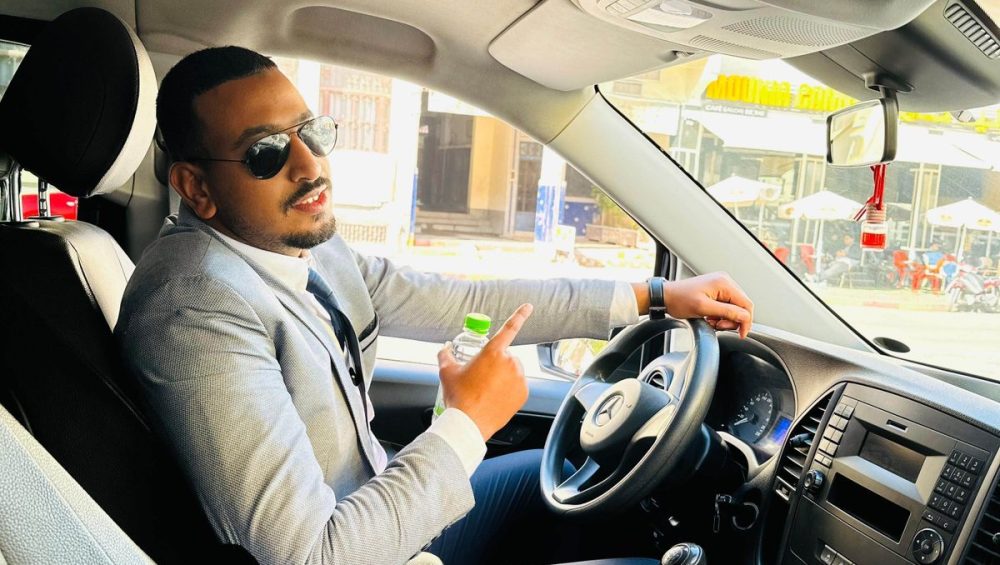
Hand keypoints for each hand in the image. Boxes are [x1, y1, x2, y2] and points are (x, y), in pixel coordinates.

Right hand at [437, 304, 533, 440]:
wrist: (469, 423)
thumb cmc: (459, 397)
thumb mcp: (447, 372)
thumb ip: (445, 355)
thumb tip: (443, 349)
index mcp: (492, 352)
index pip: (509, 328)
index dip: (519, 315)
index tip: (528, 306)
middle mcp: (509, 362)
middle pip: (504, 356)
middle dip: (495, 364)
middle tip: (481, 378)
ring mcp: (519, 378)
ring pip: (512, 370)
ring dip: (503, 376)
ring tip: (487, 390)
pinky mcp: (523, 393)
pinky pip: (517, 385)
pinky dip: (509, 389)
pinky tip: (495, 397)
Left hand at [661, 272, 753, 338]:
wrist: (665, 296)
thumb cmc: (679, 300)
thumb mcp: (703, 308)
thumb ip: (726, 312)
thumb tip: (745, 317)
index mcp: (724, 283)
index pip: (746, 304)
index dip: (746, 321)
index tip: (741, 334)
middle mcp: (725, 281)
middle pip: (741, 306)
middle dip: (733, 320)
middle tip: (719, 326)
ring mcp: (720, 285)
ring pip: (734, 307)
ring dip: (726, 318)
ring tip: (712, 321)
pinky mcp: (716, 290)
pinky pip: (726, 305)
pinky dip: (720, 315)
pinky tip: (710, 317)